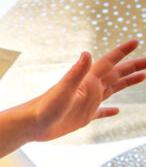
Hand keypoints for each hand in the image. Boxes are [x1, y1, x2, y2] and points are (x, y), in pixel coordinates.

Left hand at [27, 39, 145, 141]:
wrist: (32, 125)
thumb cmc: (45, 107)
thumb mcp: (64, 89)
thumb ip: (76, 72)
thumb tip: (87, 54)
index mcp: (87, 81)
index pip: (109, 62)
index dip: (122, 52)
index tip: (136, 41)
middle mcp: (89, 89)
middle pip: (116, 74)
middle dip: (133, 66)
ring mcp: (87, 102)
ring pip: (112, 89)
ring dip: (127, 82)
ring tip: (143, 76)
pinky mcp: (83, 117)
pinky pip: (101, 112)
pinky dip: (109, 111)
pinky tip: (116, 110)